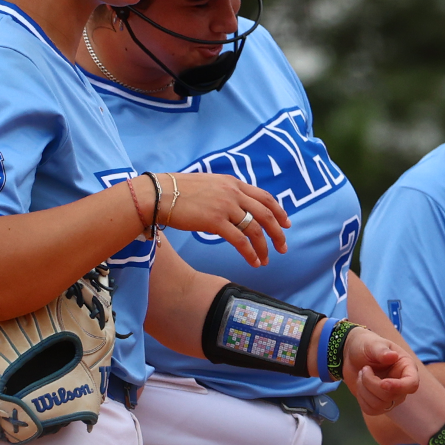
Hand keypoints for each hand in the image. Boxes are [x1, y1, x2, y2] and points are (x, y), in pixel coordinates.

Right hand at [154, 172, 289, 266]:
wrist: (158, 193)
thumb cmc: (178, 191)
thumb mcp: (209, 184)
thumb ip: (226, 193)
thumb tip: (236, 207)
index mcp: (233, 183)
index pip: (265, 197)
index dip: (278, 211)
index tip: (286, 224)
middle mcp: (233, 192)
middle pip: (266, 214)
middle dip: (278, 232)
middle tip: (283, 247)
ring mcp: (225, 206)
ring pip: (255, 229)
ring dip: (264, 247)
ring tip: (266, 260)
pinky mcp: (215, 221)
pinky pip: (240, 240)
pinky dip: (250, 252)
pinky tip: (254, 262)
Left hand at [341, 327, 419, 414]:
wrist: (352, 355)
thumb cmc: (366, 346)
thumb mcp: (373, 344)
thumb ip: (382, 351)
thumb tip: (392, 356)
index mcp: (406, 368)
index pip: (412, 384)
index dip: (399, 387)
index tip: (383, 383)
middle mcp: (402, 385)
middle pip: (391, 396)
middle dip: (371, 383)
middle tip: (364, 369)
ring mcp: (391, 397)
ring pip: (379, 405)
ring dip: (364, 389)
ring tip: (361, 375)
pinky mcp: (379, 404)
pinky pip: (371, 410)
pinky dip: (361, 398)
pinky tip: (361, 385)